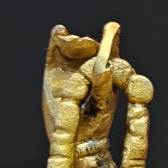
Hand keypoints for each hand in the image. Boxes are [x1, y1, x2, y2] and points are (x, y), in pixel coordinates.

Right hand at [42, 23, 119, 144]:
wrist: (73, 138)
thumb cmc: (93, 124)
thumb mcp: (100, 104)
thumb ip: (102, 85)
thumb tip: (105, 67)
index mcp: (109, 74)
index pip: (112, 54)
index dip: (111, 43)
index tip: (112, 29)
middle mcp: (91, 67)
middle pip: (91, 49)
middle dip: (88, 45)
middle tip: (85, 41)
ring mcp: (73, 67)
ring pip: (75, 48)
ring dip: (74, 41)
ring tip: (69, 38)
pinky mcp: (54, 69)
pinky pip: (56, 52)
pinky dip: (56, 40)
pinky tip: (59, 30)